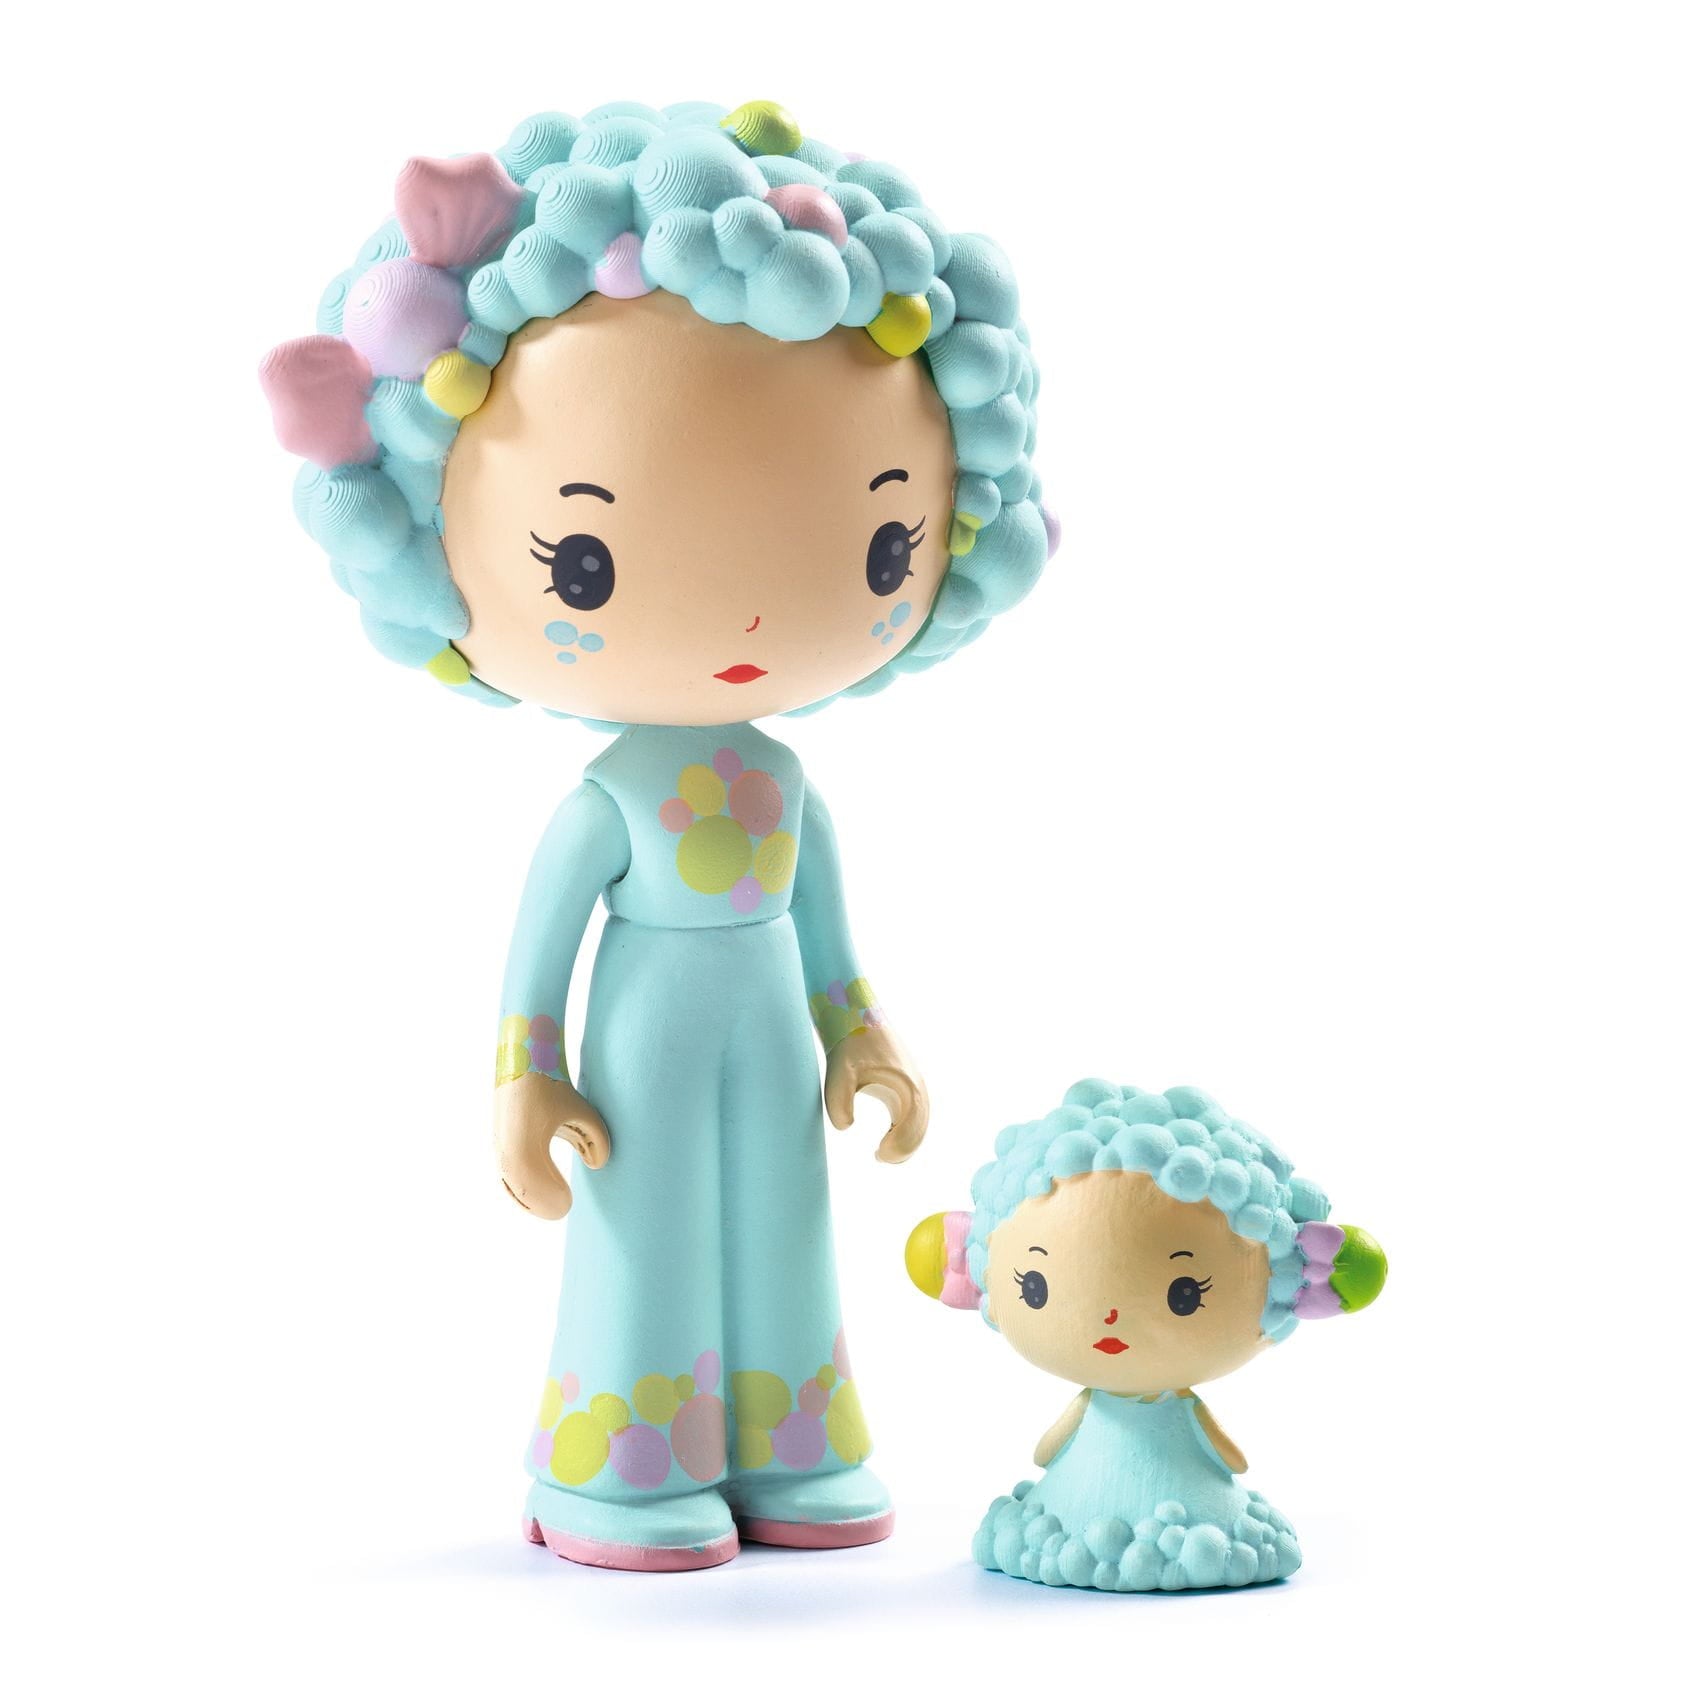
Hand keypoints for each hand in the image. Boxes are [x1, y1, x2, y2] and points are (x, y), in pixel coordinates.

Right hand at [493, 1071, 610, 1218]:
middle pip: (521, 1190)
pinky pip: (506, 1174)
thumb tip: (598, 1165)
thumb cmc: (554, 1085)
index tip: (569, 1204)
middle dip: (543, 1203)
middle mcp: (506, 1147)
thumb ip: (596, 1138)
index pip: (534, 1185)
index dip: (551, 1199)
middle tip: (565, 1209)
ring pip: (511, 1184)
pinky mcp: (499, 1141)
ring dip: (530, 1199)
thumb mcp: (582, 1110)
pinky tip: (536, 1195)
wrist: (523, 1058)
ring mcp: (500, 1144)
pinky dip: (520, 1189)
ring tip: (552, 1206)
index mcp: (524, 1143)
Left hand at [823, 1023, 928, 1162]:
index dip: (899, 1147)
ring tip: (882, 1153)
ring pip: (919, 1125)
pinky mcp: (905, 1086)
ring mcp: (913, 1086)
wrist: (856, 1017)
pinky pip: (913, 1116)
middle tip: (878, 1156)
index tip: (877, 1154)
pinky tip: (886, 1139)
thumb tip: (845, 1127)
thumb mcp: (838, 1073)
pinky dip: (904, 1132)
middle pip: (920, 1130)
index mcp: (906, 1086)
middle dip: (903, 1149)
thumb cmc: (849, 1045)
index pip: (912, 1128)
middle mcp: (916, 1088)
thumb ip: (838, 1102)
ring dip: (905, 1142)